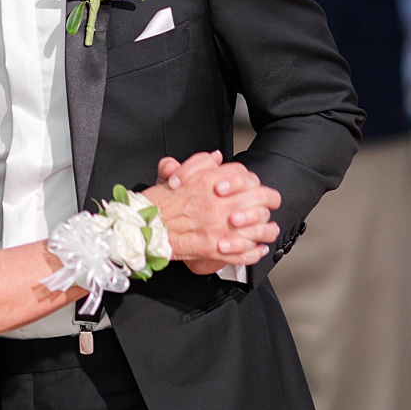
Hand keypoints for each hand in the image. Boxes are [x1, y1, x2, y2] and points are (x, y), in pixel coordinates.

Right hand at [144, 151, 280, 272]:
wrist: (143, 228)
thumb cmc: (157, 203)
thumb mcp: (176, 174)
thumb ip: (198, 163)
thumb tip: (216, 157)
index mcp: (209, 182)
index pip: (246, 177)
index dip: (253, 183)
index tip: (253, 188)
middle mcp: (218, 204)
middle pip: (259, 200)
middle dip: (266, 203)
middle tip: (265, 207)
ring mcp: (219, 227)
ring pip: (258, 228)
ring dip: (266, 229)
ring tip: (267, 230)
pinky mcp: (215, 249)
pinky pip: (245, 252)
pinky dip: (255, 252)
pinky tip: (257, 248)